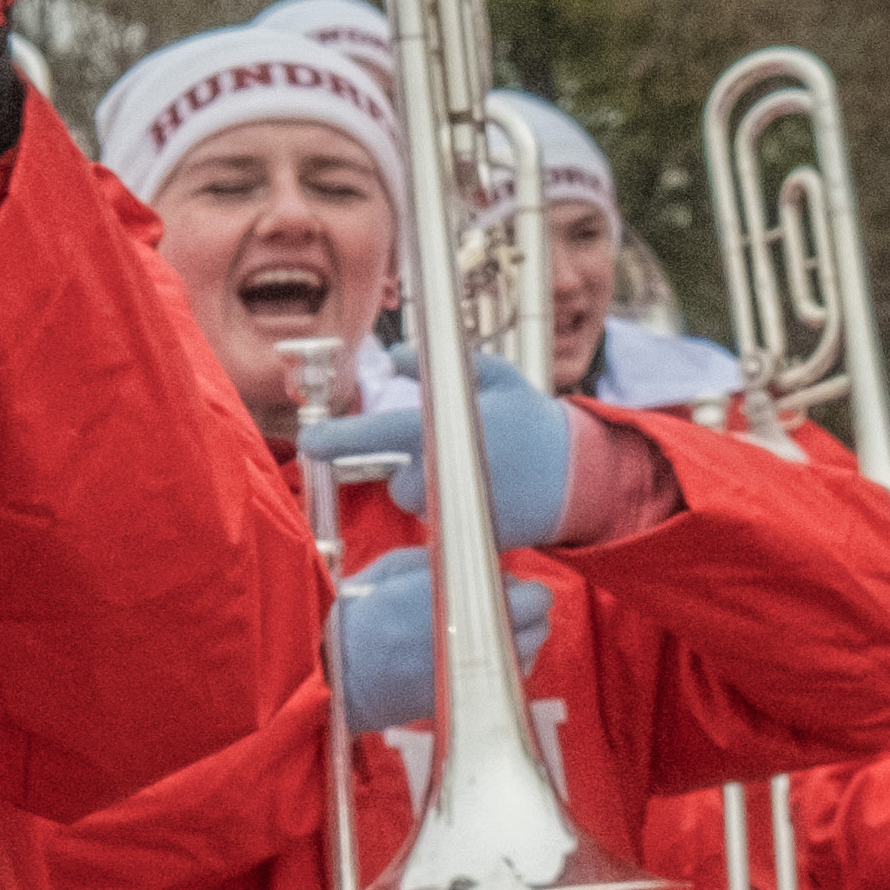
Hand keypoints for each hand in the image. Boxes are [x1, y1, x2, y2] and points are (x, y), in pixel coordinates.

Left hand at [299, 352, 652, 550]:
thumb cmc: (534, 422)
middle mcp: (443, 474)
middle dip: (415, 468)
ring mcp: (456, 509)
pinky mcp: (469, 536)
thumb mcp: (497, 378)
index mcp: (443, 432)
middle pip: (398, 480)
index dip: (340, 436)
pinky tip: (488, 496)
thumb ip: (440, 366)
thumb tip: (399, 353)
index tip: (310, 440)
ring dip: (434, 490)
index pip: (379, 434)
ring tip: (478, 475)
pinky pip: (443, 524)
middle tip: (454, 453)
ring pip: (419, 503)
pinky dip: (456, 511)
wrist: (579, 477)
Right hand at [328, 549, 557, 738]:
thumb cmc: (359, 612)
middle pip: (535, 624)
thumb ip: (444, 563)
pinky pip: (509, 680)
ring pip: (528, 653)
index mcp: (455, 597)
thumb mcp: (395, 568)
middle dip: (529, 610)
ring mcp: (471, 671)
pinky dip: (508, 664)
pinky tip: (490, 655)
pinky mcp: (465, 697)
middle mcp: (472, 635)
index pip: (524, 594)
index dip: (522, 588)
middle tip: (510, 604)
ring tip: (499, 629)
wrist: (335, 669)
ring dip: (522, 638)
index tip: (510, 584)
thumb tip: (482, 566)